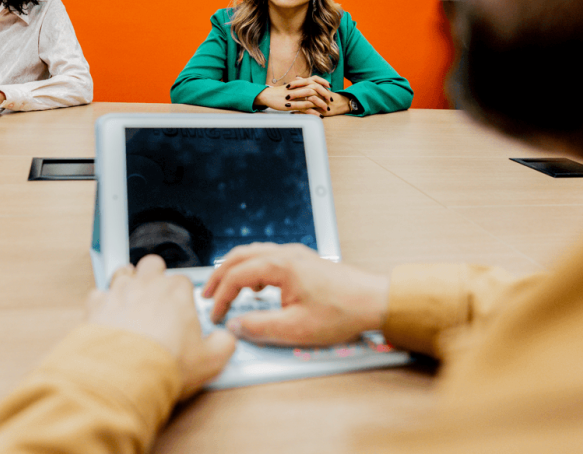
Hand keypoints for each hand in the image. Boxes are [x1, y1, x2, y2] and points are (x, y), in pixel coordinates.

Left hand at [87, 255, 235, 399]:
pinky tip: (106, 317)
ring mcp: (119, 293)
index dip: (182, 294)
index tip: (181, 308)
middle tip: (155, 295)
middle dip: (153, 275)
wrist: (125, 375)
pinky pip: (97, 295)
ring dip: (126, 283)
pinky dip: (101, 304)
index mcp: (176, 293)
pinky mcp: (96, 306)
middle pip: (152, 264)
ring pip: (122, 272)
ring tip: (130, 301)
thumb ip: (223, 344)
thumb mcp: (210, 360)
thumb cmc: (165, 364)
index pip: (183, 281)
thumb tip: (226, 341)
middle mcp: (147, 285)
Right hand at [201, 243, 389, 345]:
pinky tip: (257, 287)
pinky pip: (268, 257)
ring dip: (236, 270)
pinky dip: (253, 269)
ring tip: (227, 290)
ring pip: (254, 253)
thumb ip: (260, 326)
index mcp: (281, 266)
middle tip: (208, 295)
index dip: (221, 296)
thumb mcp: (296, 328)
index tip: (216, 315)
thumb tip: (236, 325)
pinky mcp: (304, 261)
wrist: (374, 301)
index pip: (237, 276)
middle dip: (220, 276)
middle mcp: (286, 254)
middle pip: (240, 256)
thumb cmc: (342, 311)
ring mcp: (296, 255)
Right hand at [252, 76, 348, 115]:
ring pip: (312, 98)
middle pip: (316, 88)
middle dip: (325, 94)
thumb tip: (308, 87)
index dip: (323, 82)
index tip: (330, 86)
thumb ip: (300, 86)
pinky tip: (319, 116)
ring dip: (321, 104)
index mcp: (299, 82)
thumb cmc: (279, 93)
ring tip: (327, 109)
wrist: (268, 96)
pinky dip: (314, 112)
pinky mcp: (293, 104)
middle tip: (330, 99)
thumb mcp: (291, 88)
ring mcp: (296, 96)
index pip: (314, 78)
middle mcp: (298, 87)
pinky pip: (306, 108)